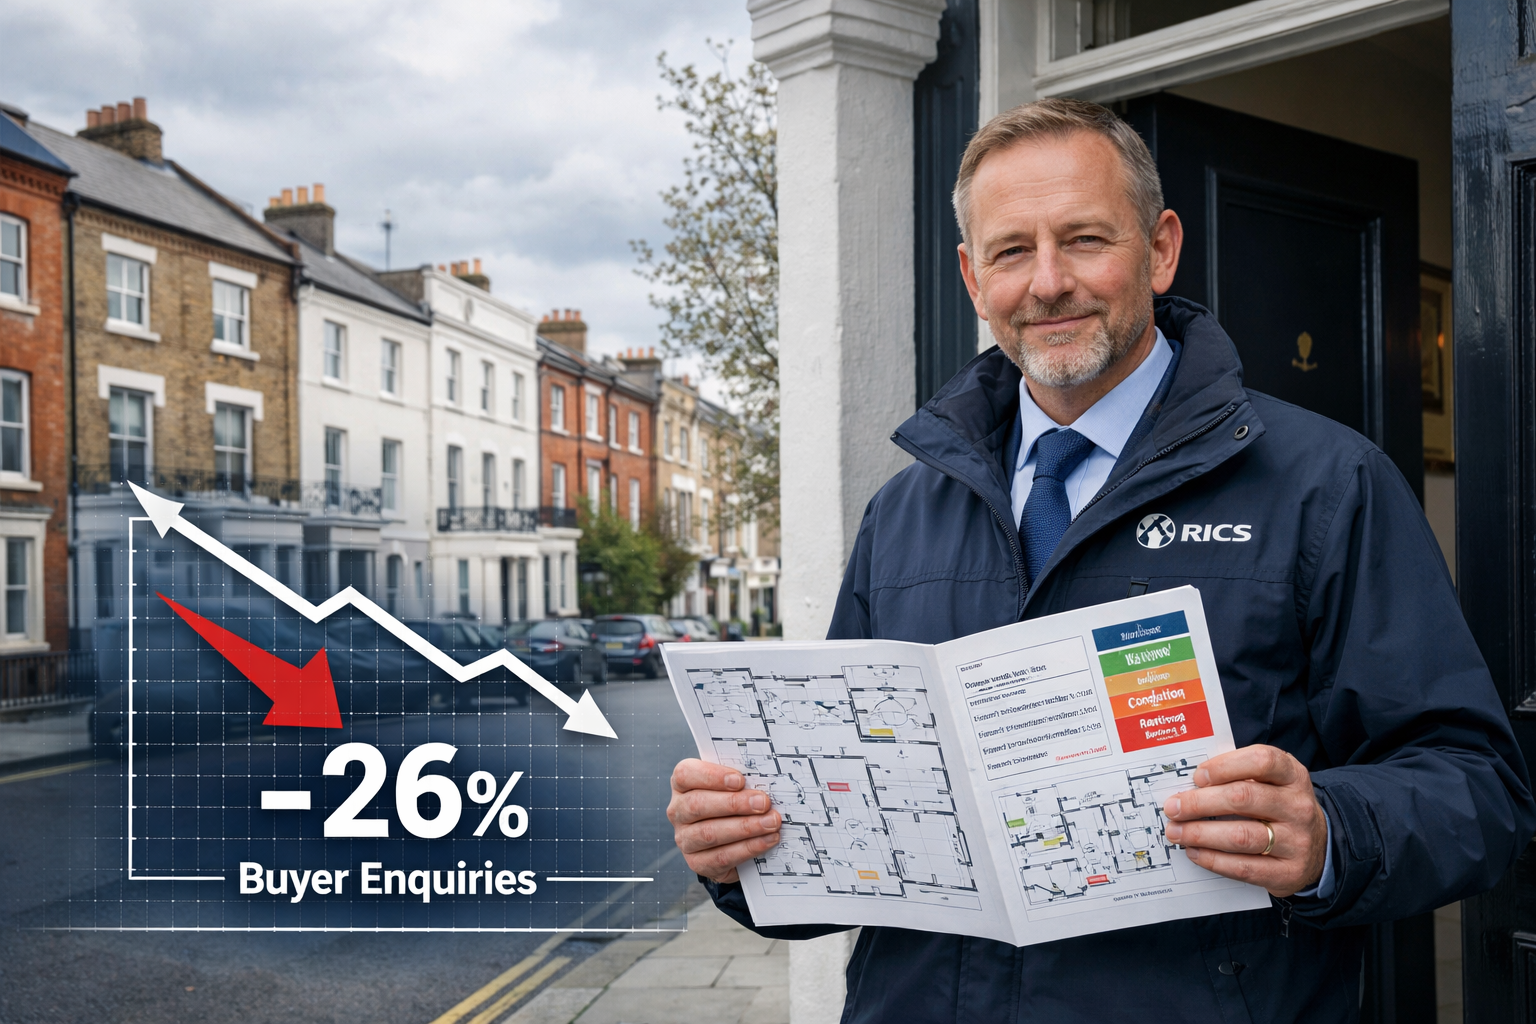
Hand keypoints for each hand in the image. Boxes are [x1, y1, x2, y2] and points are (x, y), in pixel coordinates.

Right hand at [668, 759, 781, 883]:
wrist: (731, 841)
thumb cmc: (732, 804)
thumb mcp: (733, 787)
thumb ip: (742, 781)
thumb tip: (763, 782)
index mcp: (682, 785)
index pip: (685, 775)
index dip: (711, 776)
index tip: (740, 780)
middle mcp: (678, 811)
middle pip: (697, 805)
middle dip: (734, 804)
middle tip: (763, 803)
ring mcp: (685, 839)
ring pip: (709, 833)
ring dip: (745, 828)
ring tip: (770, 823)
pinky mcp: (697, 862)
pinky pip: (721, 857)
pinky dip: (747, 848)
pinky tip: (766, 840)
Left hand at [1161, 744, 1326, 897]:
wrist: (1319, 848)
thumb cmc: (1279, 806)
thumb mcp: (1271, 782)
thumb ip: (1238, 775)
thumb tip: (1188, 784)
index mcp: (1292, 775)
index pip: (1261, 761)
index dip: (1225, 766)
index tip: (1197, 776)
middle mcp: (1298, 806)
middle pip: (1244, 798)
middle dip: (1200, 802)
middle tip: (1173, 807)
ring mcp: (1297, 841)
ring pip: (1241, 835)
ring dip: (1200, 834)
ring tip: (1176, 831)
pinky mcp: (1289, 872)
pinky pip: (1244, 867)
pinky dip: (1213, 860)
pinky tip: (1194, 852)